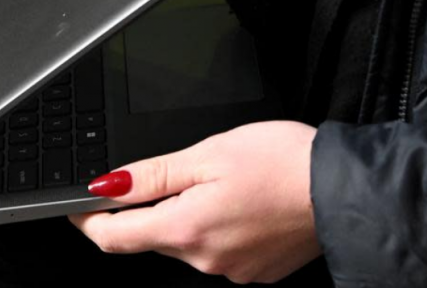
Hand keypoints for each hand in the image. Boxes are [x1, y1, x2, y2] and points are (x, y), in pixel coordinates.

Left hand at [69, 121, 321, 283]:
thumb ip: (152, 174)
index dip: (89, 219)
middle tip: (181, 171)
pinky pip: (221, 252)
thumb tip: (106, 185)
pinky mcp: (256, 272)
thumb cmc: (284, 163)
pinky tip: (246, 204)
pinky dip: (221, 229)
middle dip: (153, 209)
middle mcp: (204, 260)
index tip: (81, 205)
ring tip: (227, 182)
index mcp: (185, 228)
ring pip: (189, 244)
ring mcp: (231, 270)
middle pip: (153, 238)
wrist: (345, 188)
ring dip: (191, 217)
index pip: (114, 237)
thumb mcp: (208, 153)